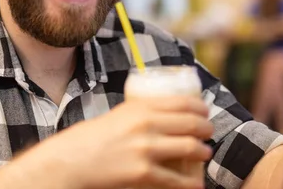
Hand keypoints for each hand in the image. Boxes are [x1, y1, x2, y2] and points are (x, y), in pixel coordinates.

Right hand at [11, 96, 212, 188]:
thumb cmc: (94, 137)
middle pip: (190, 124)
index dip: (200, 107)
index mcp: (140, 107)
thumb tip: (167, 117)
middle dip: (206, 129)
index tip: (205, 111)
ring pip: (188, 148)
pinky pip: (175, 179)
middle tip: (209, 132)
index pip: (181, 102)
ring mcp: (145, 149)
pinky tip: (196, 184)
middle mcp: (146, 124)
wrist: (73, 160)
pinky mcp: (143, 173)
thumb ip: (141, 113)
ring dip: (203, 151)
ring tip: (205, 153)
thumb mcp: (119, 115)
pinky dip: (190, 183)